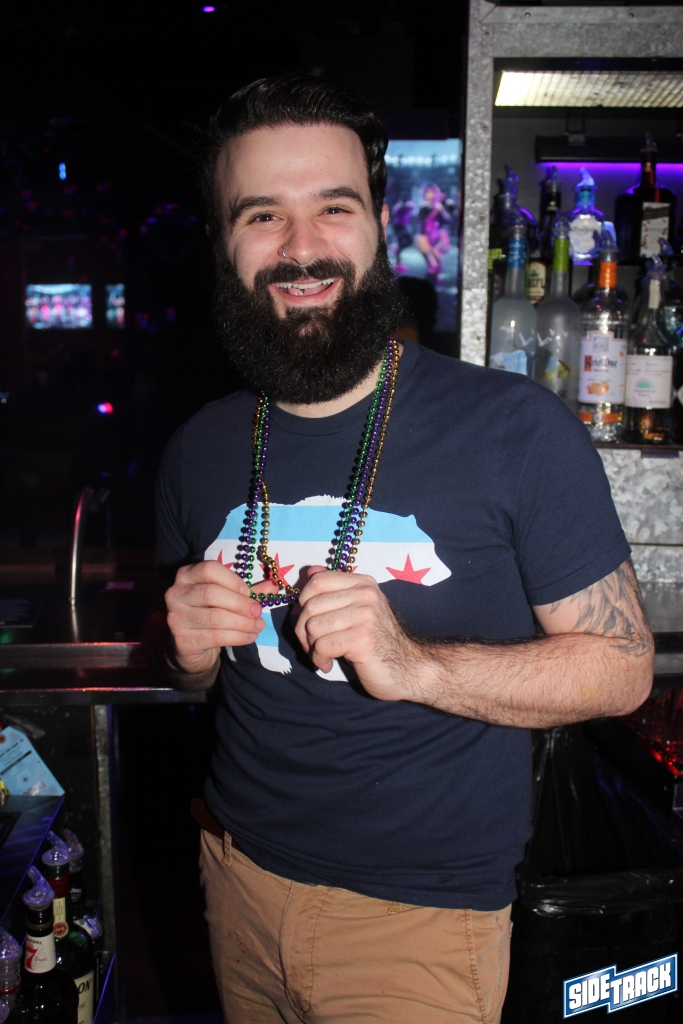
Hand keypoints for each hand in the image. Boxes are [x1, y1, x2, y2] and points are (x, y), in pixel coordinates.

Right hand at [165, 560, 265, 674]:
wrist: (189, 646)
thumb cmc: (210, 613)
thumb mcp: (227, 597)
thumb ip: (248, 590)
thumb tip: (273, 586)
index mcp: (186, 575)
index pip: (209, 569)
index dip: (232, 580)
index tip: (249, 592)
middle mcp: (176, 593)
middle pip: (212, 593)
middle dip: (240, 604)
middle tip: (258, 612)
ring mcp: (176, 618)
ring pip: (216, 618)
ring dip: (243, 623)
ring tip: (258, 626)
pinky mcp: (183, 640)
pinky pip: (216, 637)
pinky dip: (238, 637)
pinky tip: (250, 637)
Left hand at [295, 566, 419, 700]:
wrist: (408, 668)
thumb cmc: (379, 642)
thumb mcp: (358, 610)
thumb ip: (336, 591)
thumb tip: (310, 571)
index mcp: (363, 584)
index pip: (318, 581)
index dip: (304, 604)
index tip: (309, 622)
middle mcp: (365, 594)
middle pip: (311, 606)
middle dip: (303, 630)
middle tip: (313, 646)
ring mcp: (365, 615)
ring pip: (313, 626)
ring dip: (312, 647)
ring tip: (323, 655)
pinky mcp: (362, 638)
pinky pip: (322, 646)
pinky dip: (319, 659)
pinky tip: (328, 664)